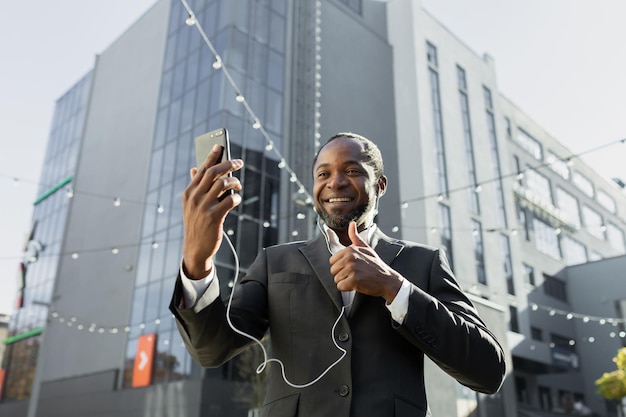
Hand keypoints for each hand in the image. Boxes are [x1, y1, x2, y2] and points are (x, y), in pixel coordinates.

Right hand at [182, 144, 242, 278]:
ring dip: (234, 182)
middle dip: (228, 164)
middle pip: (213, 173)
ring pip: (223, 184)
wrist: (195, 249)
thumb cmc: (196, 225)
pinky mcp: (214, 217)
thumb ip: (195, 187)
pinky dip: (236, 198)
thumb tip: (195, 168)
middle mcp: (194, 197)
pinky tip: (237, 200)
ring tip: (238, 185)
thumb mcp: (191, 205)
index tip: (219, 146)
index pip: (201, 169)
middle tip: (239, 162)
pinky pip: (229, 200)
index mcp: (189, 192)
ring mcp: (203, 207)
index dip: (211, 156)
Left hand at [329, 222, 401, 302]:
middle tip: (355, 274)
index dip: (341, 266)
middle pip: (333, 270)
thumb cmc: (376, 265)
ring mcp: (352, 269)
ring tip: (357, 278)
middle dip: (342, 274)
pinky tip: (357, 284)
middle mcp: (350, 257)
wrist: (387, 279)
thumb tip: (351, 224)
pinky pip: (340, 287)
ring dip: (345, 282)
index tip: (352, 267)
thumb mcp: (366, 248)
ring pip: (336, 279)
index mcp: (350, 250)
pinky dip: (347, 288)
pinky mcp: (354, 280)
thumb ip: (355, 237)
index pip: (332, 260)